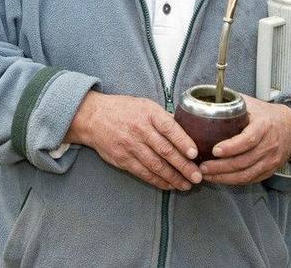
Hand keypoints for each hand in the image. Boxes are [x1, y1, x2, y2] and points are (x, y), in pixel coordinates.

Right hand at [65, 91, 201, 190]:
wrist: (93, 117)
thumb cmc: (123, 110)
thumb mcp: (145, 105)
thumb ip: (163, 119)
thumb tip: (187, 133)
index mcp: (148, 113)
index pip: (169, 128)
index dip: (183, 141)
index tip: (195, 154)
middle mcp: (140, 130)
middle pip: (165, 150)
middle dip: (184, 166)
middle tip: (197, 176)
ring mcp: (130, 146)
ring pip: (156, 165)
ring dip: (174, 177)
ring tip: (187, 184)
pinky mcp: (123, 159)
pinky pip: (143, 173)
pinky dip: (158, 181)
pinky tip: (169, 185)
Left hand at [199, 95, 290, 184]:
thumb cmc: (266, 114)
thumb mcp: (250, 103)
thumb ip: (230, 103)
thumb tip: (205, 100)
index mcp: (264, 126)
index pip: (248, 140)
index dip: (231, 147)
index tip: (215, 150)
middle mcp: (269, 145)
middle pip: (244, 161)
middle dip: (221, 167)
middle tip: (203, 167)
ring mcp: (271, 160)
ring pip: (247, 174)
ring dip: (225, 177)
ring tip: (207, 175)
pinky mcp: (270, 170)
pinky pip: (251, 179)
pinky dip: (234, 181)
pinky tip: (221, 178)